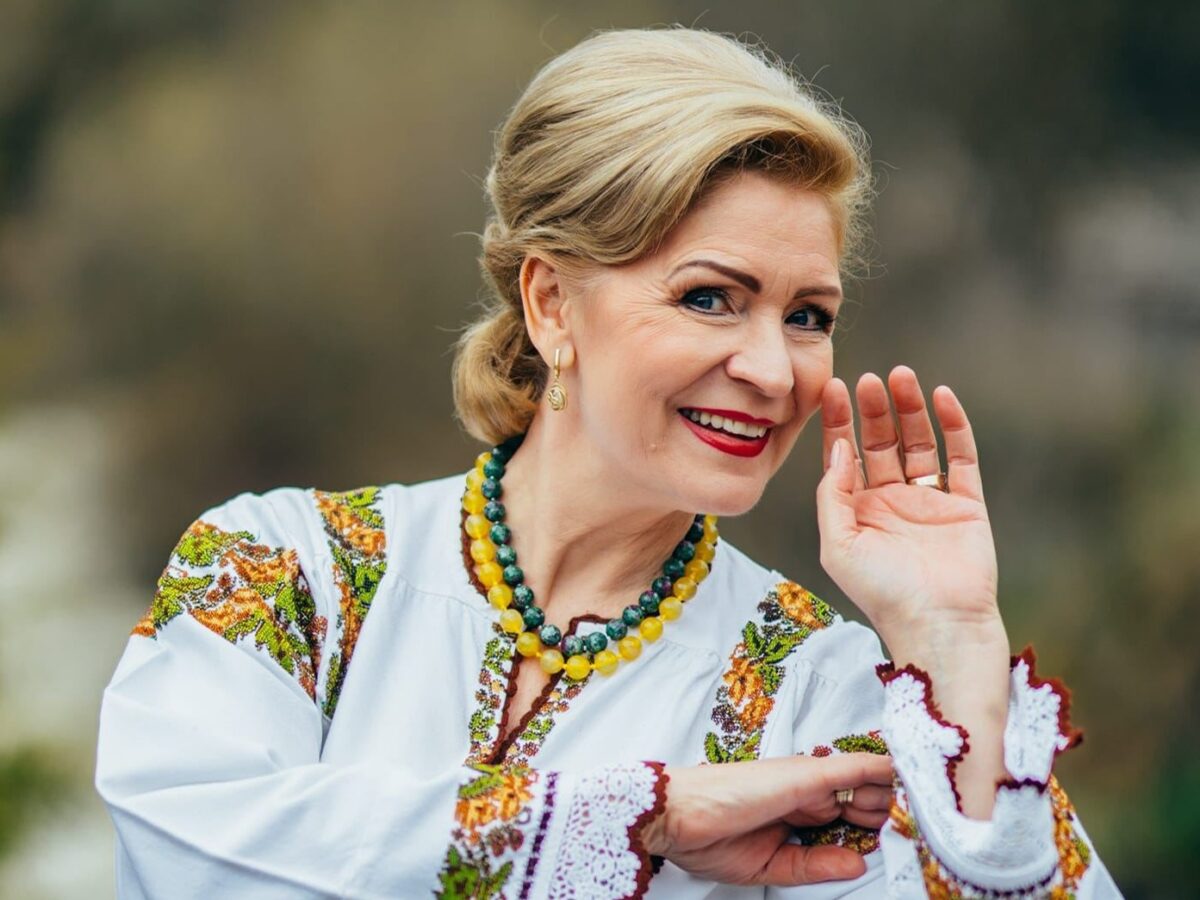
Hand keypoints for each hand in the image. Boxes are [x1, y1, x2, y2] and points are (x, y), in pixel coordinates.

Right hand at [638, 754, 892, 885]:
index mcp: (797, 811)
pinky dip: (886, 771)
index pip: (848, 814)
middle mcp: (806, 791)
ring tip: (917, 808)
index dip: (876, 823)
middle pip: (865, 798)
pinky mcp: (809, 774)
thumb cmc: (709, 837)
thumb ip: (816, 864)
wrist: (677, 818)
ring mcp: (809, 779)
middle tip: (911, 826)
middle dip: (890, 812)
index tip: (900, 835)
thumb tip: (857, 863)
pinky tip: (907, 774)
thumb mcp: (772, 865)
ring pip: (869, 782)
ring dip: (895, 796)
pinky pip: (858, 769)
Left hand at [816, 366, 1000, 638]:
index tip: (833, 387)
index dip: (839, 421)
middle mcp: (891, 502)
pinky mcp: (966, 504)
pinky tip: (942, 397)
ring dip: (909, 409)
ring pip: (918, 443)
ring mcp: (929, 501)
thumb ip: (833, 495)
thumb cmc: (882, 593)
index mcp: (857, 512)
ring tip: (901, 376)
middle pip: (881, 442)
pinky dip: (953, 426)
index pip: (844, 455)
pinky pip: (960, 457)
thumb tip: (839, 448)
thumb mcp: (838, 545)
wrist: (939, 625)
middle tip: (869, 378)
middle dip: (874, 410)